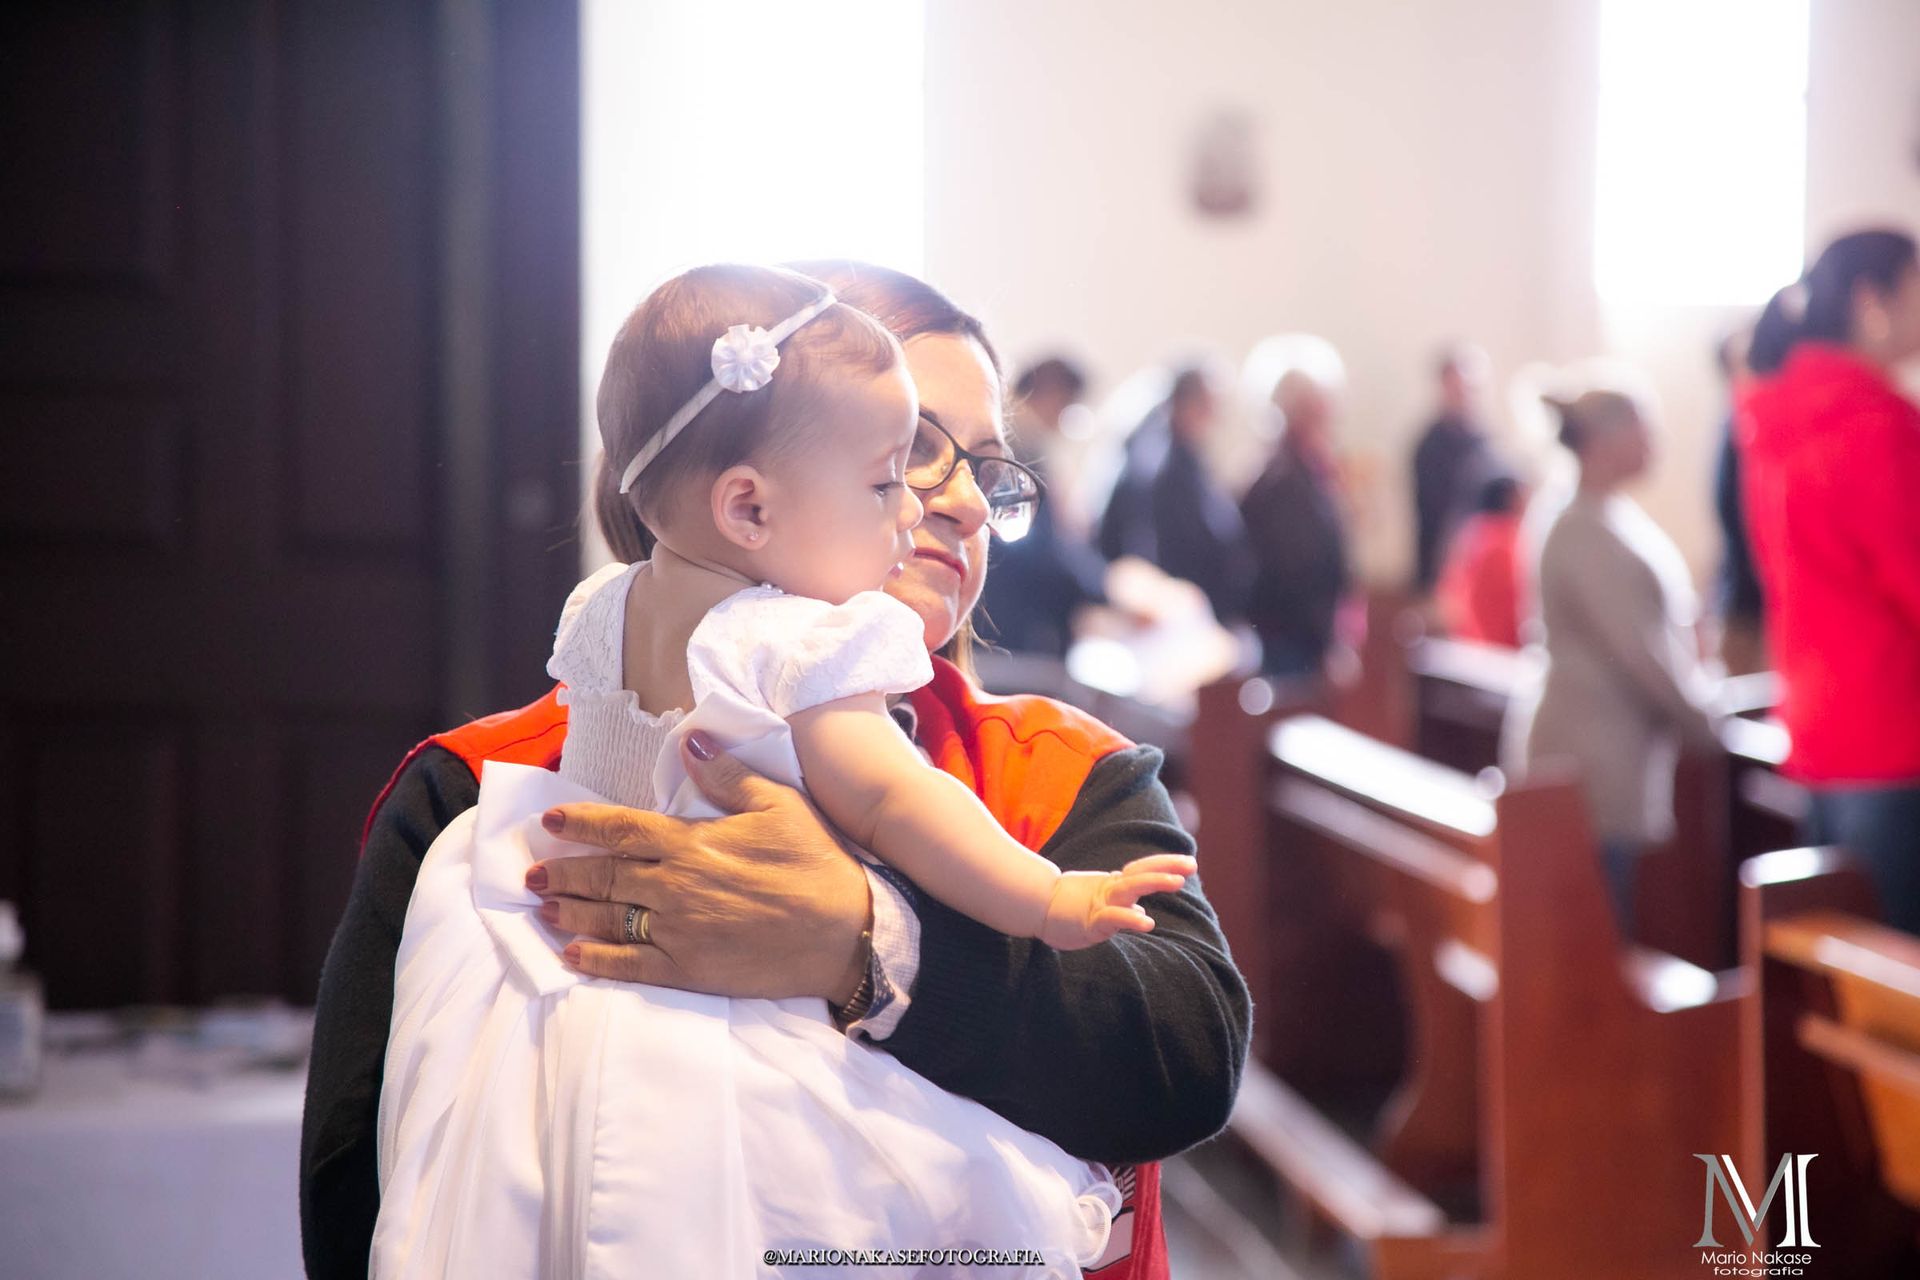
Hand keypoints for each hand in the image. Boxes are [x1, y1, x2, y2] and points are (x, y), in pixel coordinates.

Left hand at [526, 732, 871, 1001]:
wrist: (846, 933)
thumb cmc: (817, 863)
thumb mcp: (780, 804)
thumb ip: (729, 775)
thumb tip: (688, 745)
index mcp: (693, 842)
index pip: (622, 829)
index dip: (582, 823)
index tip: (551, 820)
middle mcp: (676, 886)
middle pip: (605, 875)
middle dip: (564, 870)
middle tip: (532, 869)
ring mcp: (679, 932)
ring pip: (608, 918)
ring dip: (570, 910)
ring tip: (542, 904)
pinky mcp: (689, 971)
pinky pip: (629, 965)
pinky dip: (595, 960)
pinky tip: (571, 955)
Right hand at [1038, 853, 1194, 949]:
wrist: (1035, 908)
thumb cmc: (1069, 907)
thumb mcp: (1100, 906)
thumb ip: (1123, 908)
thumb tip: (1144, 915)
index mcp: (1113, 884)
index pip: (1142, 869)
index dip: (1165, 864)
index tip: (1190, 862)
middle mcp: (1109, 889)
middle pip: (1140, 874)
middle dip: (1166, 868)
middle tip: (1191, 866)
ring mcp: (1099, 903)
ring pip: (1129, 889)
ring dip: (1153, 882)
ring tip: (1177, 882)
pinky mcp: (1090, 922)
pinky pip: (1112, 918)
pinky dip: (1129, 918)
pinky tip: (1147, 923)